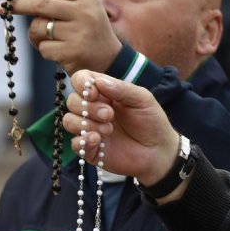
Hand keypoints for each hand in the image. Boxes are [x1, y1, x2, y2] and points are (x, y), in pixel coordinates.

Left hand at [0, 0, 121, 74]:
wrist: (111, 61)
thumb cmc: (88, 33)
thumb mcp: (79, 10)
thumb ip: (56, 0)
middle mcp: (85, 12)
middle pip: (39, 3)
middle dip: (16, 5)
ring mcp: (80, 33)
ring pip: (38, 28)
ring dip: (35, 35)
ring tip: (50, 41)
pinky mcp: (73, 52)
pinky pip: (43, 48)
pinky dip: (46, 51)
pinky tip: (61, 53)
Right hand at [62, 70, 180, 184]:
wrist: (160, 150)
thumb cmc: (153, 121)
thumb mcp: (143, 99)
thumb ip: (122, 89)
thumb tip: (98, 81)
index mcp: (104, 93)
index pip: (80, 80)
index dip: (81, 84)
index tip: (94, 93)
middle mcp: (93, 109)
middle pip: (71, 101)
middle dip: (87, 107)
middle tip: (109, 115)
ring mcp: (90, 129)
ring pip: (69, 121)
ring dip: (85, 124)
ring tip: (108, 130)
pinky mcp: (90, 149)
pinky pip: (75, 144)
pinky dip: (83, 141)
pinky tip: (97, 140)